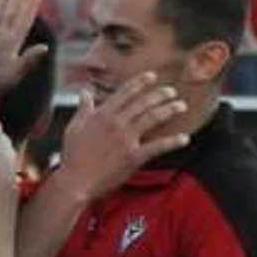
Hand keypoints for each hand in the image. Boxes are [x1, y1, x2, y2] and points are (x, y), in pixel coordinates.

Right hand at [57, 72, 189, 200]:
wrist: (75, 180)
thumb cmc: (72, 155)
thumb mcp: (74, 126)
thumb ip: (83, 107)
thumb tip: (85, 91)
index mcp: (102, 114)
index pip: (125, 92)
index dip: (141, 82)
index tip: (152, 76)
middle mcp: (116, 123)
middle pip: (143, 103)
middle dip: (160, 94)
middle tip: (172, 91)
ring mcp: (126, 139)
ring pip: (152, 118)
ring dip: (169, 110)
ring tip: (181, 105)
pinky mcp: (134, 157)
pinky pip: (157, 146)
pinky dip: (172, 142)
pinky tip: (184, 138)